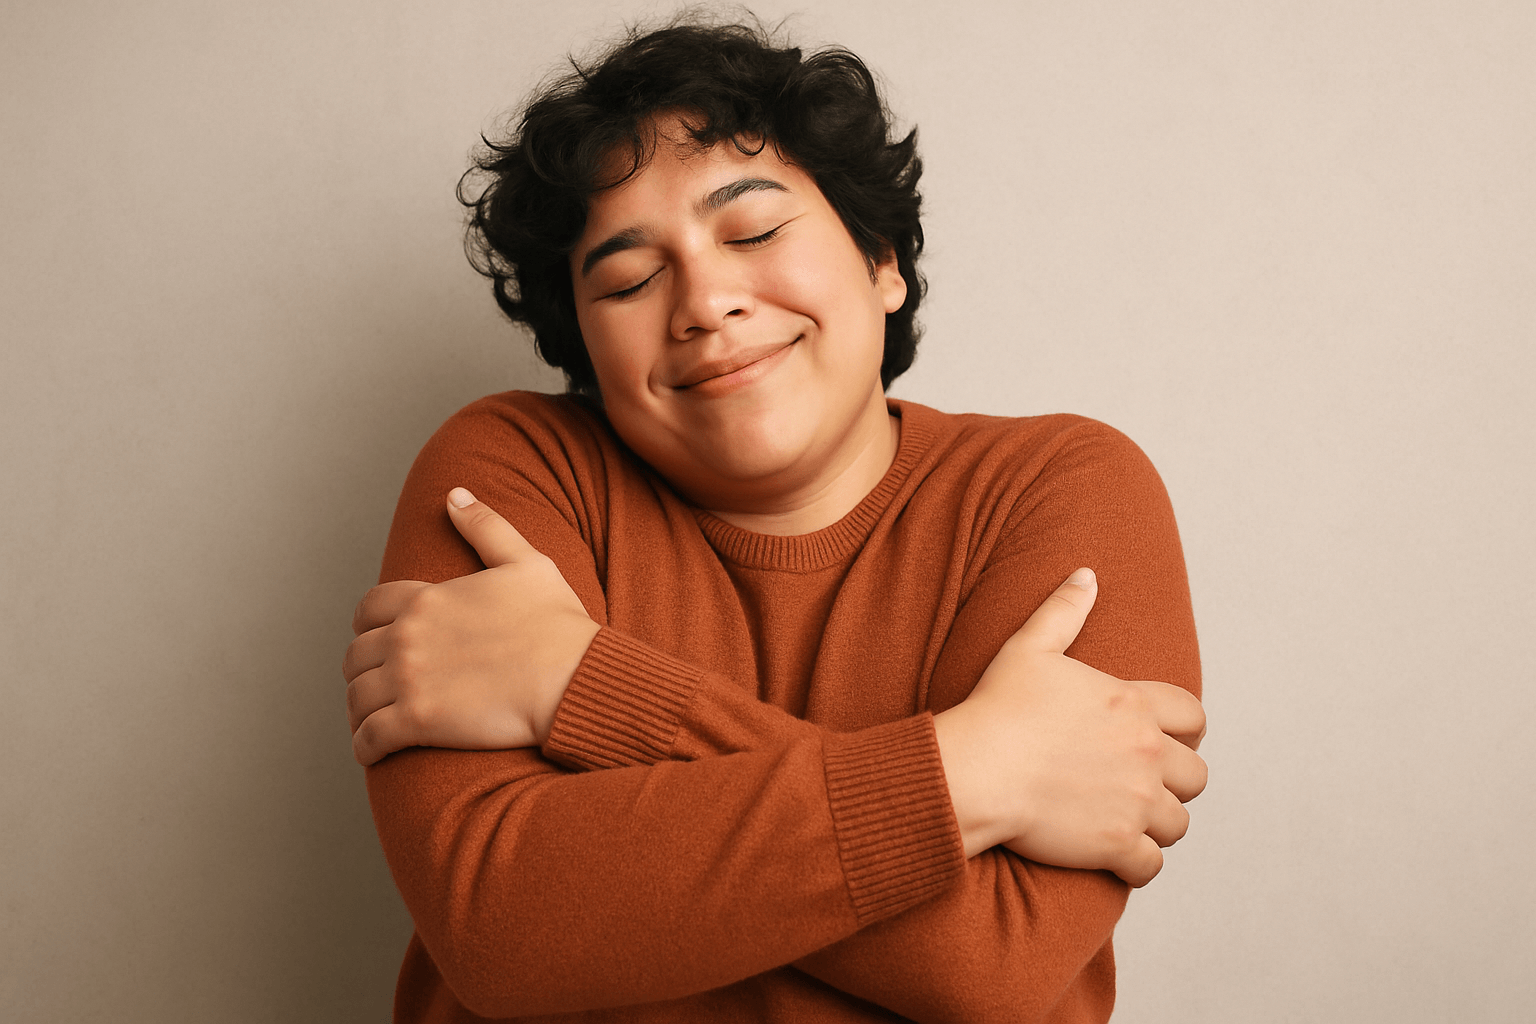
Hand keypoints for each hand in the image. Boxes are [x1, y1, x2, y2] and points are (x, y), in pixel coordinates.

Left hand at [342, 487, 600, 765]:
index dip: (370, 627)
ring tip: (376, 721)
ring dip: (362, 711)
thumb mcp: (527, 562)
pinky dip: (365, 747)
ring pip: (357, 698)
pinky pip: (368, 738)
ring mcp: (408, 680)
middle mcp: (408, 637)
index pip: (369, 609)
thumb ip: (485, 527)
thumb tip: (455, 494)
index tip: (381, 643)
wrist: (574, 678)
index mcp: (427, 599)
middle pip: (356, 656)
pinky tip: (375, 751)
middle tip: (380, 686)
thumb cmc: (558, 625)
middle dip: (364, 671)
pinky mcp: (416, 722)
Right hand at [932, 568, 1206, 885]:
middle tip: (1141, 786)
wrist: (977, 768)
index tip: (1163, 741)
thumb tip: (1086, 574)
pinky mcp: (1117, 844)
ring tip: (1127, 822)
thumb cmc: (997, 707)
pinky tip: (1115, 857)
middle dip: (1175, 782)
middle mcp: (1146, 752)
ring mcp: (1136, 801)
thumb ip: (1064, 610)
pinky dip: (1138, 865)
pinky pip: (1152, 865)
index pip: (1194, 717)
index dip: (1185, 731)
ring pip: (1178, 822)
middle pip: (1196, 776)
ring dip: (1158, 824)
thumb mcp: (1029, 647)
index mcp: (1134, 704)